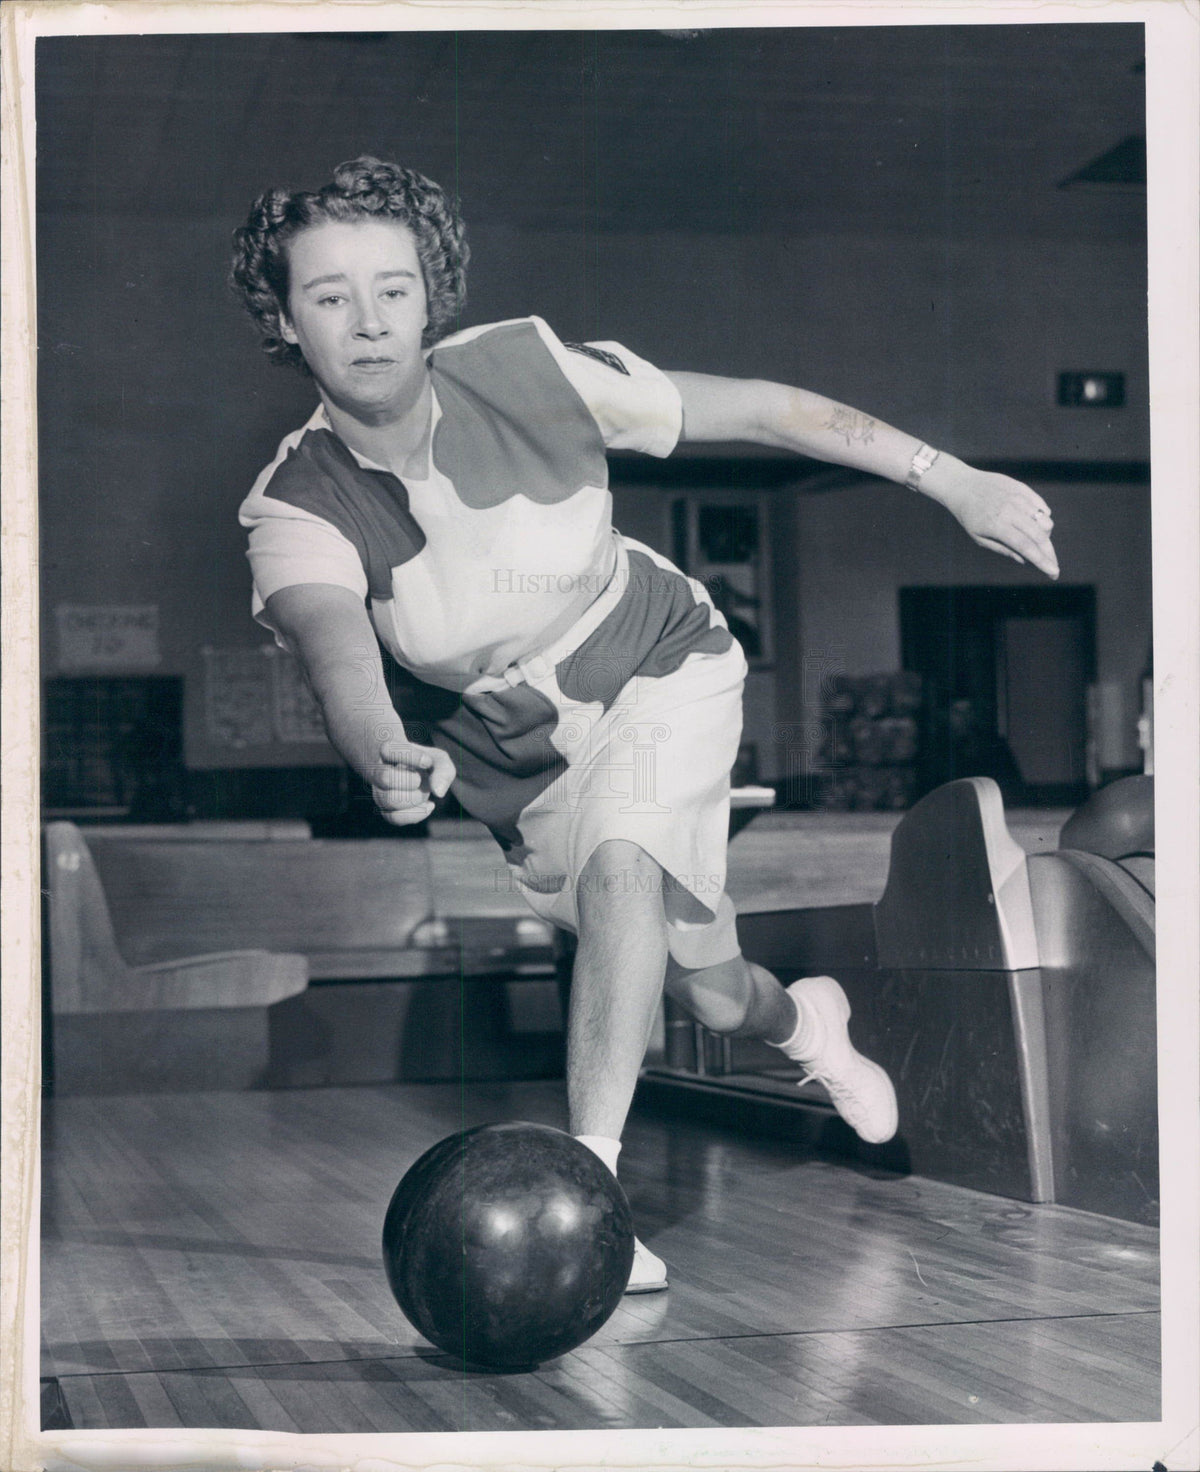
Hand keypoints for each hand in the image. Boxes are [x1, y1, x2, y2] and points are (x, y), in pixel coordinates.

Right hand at [369, 740, 455, 825]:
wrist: (411, 774)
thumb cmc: (424, 764)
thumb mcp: (438, 759)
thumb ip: (442, 769)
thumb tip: (438, 792)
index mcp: (387, 751)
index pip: (389, 750)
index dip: (412, 757)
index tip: (427, 761)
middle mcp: (378, 771)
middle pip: (385, 777)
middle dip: (411, 781)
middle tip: (421, 779)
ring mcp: (379, 791)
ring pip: (388, 800)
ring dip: (415, 798)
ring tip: (425, 794)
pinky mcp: (385, 809)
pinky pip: (394, 817)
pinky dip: (416, 814)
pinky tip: (429, 806)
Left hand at [925, 459, 1059, 578]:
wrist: (963, 486)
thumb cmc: (969, 516)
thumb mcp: (979, 537)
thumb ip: (1002, 549)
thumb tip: (1024, 560)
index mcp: (997, 525)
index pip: (1025, 546)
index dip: (1041, 561)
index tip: (1054, 573)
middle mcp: (1010, 510)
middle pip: (1039, 535)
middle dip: (1050, 553)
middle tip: (1053, 565)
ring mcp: (1018, 497)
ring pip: (1045, 520)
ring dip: (1045, 536)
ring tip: (1034, 540)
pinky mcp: (1022, 488)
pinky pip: (1042, 506)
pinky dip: (1043, 518)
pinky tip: (1035, 524)